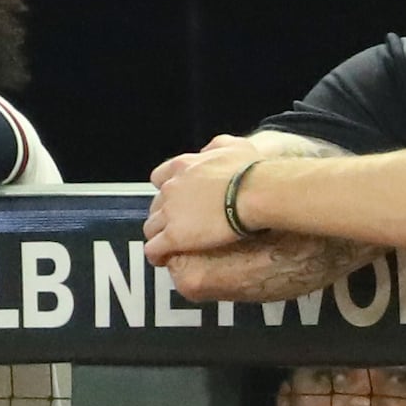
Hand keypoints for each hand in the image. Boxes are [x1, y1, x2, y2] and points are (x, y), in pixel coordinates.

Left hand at [143, 136, 264, 264]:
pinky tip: (162, 260)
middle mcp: (171, 188)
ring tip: (167, 247)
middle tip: (176, 225)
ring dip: (158, 236)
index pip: (159, 178)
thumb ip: (214, 147)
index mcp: (182, 166)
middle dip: (163, 215)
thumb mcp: (232, 146)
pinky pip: (154, 248)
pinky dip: (156, 255)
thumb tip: (208, 151)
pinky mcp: (175, 236)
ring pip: (150, 228)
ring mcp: (171, 212)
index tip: (176, 200)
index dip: (167, 191)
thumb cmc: (250, 170)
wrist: (255, 192)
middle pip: (154, 204)